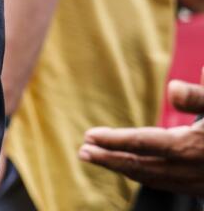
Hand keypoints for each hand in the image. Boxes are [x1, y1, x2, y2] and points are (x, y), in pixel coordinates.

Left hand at [79, 70, 203, 195]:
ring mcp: (197, 182)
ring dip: (123, 170)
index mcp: (189, 146)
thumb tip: (171, 89)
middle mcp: (189, 168)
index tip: (89, 136)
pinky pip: (168, 185)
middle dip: (109, 159)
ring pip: (152, 179)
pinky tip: (135, 171)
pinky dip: (146, 178)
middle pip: (140, 166)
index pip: (142, 144)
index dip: (114, 141)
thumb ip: (199, 97)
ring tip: (98, 159)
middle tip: (82, 152)